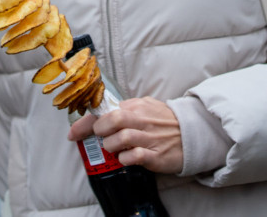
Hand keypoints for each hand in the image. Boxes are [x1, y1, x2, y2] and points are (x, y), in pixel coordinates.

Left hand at [67, 97, 182, 174]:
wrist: (193, 132)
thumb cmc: (164, 121)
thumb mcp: (146, 107)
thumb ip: (126, 109)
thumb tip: (100, 114)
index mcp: (136, 106)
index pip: (105, 110)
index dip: (85, 122)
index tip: (73, 133)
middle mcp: (141, 120)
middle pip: (112, 120)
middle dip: (99, 131)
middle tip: (100, 137)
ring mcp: (149, 138)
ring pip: (120, 139)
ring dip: (110, 146)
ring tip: (113, 149)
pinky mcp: (156, 155)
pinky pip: (134, 156)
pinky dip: (124, 159)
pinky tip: (125, 159)